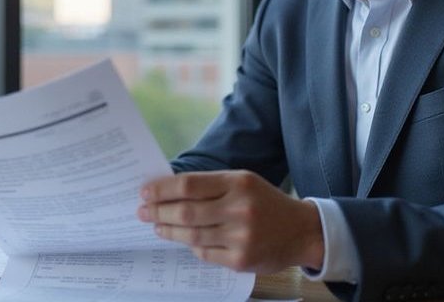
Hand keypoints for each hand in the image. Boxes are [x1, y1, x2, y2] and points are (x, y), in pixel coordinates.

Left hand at [137, 170, 323, 273]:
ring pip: (192, 235)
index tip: (145, 192)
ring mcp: (241, 237)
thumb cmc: (265, 203)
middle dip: (158, 212)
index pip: (190, 185)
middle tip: (141, 211)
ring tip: (156, 226)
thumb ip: (211, 185)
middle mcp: (240, 209)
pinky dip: (192, 247)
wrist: (301, 231)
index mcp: (239, 183)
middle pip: (186, 212)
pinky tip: (184, 240)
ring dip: (168, 230)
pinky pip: (205, 253)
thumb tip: (168, 191)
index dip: (162, 190)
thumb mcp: (243, 183)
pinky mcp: (241, 260)